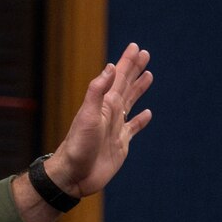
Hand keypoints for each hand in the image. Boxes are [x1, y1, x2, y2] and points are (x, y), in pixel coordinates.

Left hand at [45, 42, 152, 197]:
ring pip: (131, 103)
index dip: (127, 62)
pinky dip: (141, 120)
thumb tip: (110, 67)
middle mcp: (110, 113)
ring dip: (138, 89)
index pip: (118, 77)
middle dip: (134, 69)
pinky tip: (147, 114)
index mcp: (104, 104)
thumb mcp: (88, 116)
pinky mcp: (120, 144)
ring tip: (148, 76)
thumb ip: (97, 92)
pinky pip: (133, 128)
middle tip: (144, 53)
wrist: (73, 175)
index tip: (136, 47)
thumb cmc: (78, 146)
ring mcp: (115, 128)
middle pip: (125, 86)